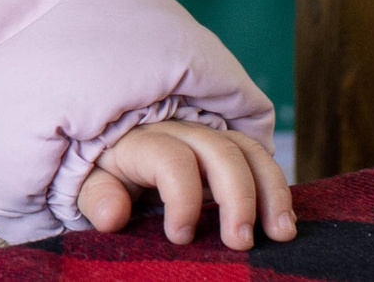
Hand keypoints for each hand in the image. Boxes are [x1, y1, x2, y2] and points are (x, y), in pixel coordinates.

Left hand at [78, 120, 294, 248]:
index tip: (180, 238)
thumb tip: (111, 217)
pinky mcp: (227, 146)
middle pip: (220, 151)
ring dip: (271, 191)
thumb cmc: (103, 170)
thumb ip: (98, 197)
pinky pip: (260, 157)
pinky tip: (283, 221)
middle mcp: (179, 130)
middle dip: (238, 197)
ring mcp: (207, 135)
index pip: (171, 160)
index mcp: (141, 140)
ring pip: (249, 150)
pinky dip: (277, 187)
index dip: (182, 199)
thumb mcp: (90, 183)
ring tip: (281, 233)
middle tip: (241, 243)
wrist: (114, 148)